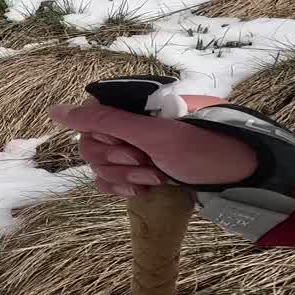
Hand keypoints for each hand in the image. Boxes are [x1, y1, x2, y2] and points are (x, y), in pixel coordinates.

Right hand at [50, 96, 258, 197]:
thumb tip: (54, 111)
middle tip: (145, 163)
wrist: (241, 176)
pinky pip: (109, 180)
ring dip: (124, 176)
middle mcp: (127, 123)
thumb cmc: (200, 148)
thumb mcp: (150, 134)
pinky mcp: (139, 169)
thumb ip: (100, 119)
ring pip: (99, 165)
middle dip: (116, 161)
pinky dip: (123, 187)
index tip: (129, 146)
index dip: (104, 137)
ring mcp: (133, 147)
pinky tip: (144, 189)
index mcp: (128, 106)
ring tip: (154, 177)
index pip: (87, 119)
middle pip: (90, 145)